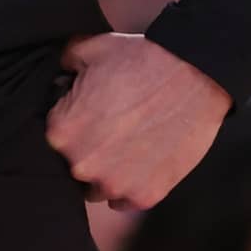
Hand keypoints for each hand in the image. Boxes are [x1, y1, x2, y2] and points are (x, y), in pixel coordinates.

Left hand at [46, 33, 230, 211]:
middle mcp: (82, 164)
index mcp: (61, 132)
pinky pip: (126, 201)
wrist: (194, 75)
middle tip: (114, 128)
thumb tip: (60, 74)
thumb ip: (64, 63)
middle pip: (75, 164)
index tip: (92, 113)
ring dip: (108, 172)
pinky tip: (142, 162)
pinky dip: (132, 185)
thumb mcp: (91, 49)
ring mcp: (114, 184)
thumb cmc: (140, 60)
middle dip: (90, 148)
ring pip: (99, 188)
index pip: (56, 135)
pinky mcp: (145, 196)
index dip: (75, 121)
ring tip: (129, 146)